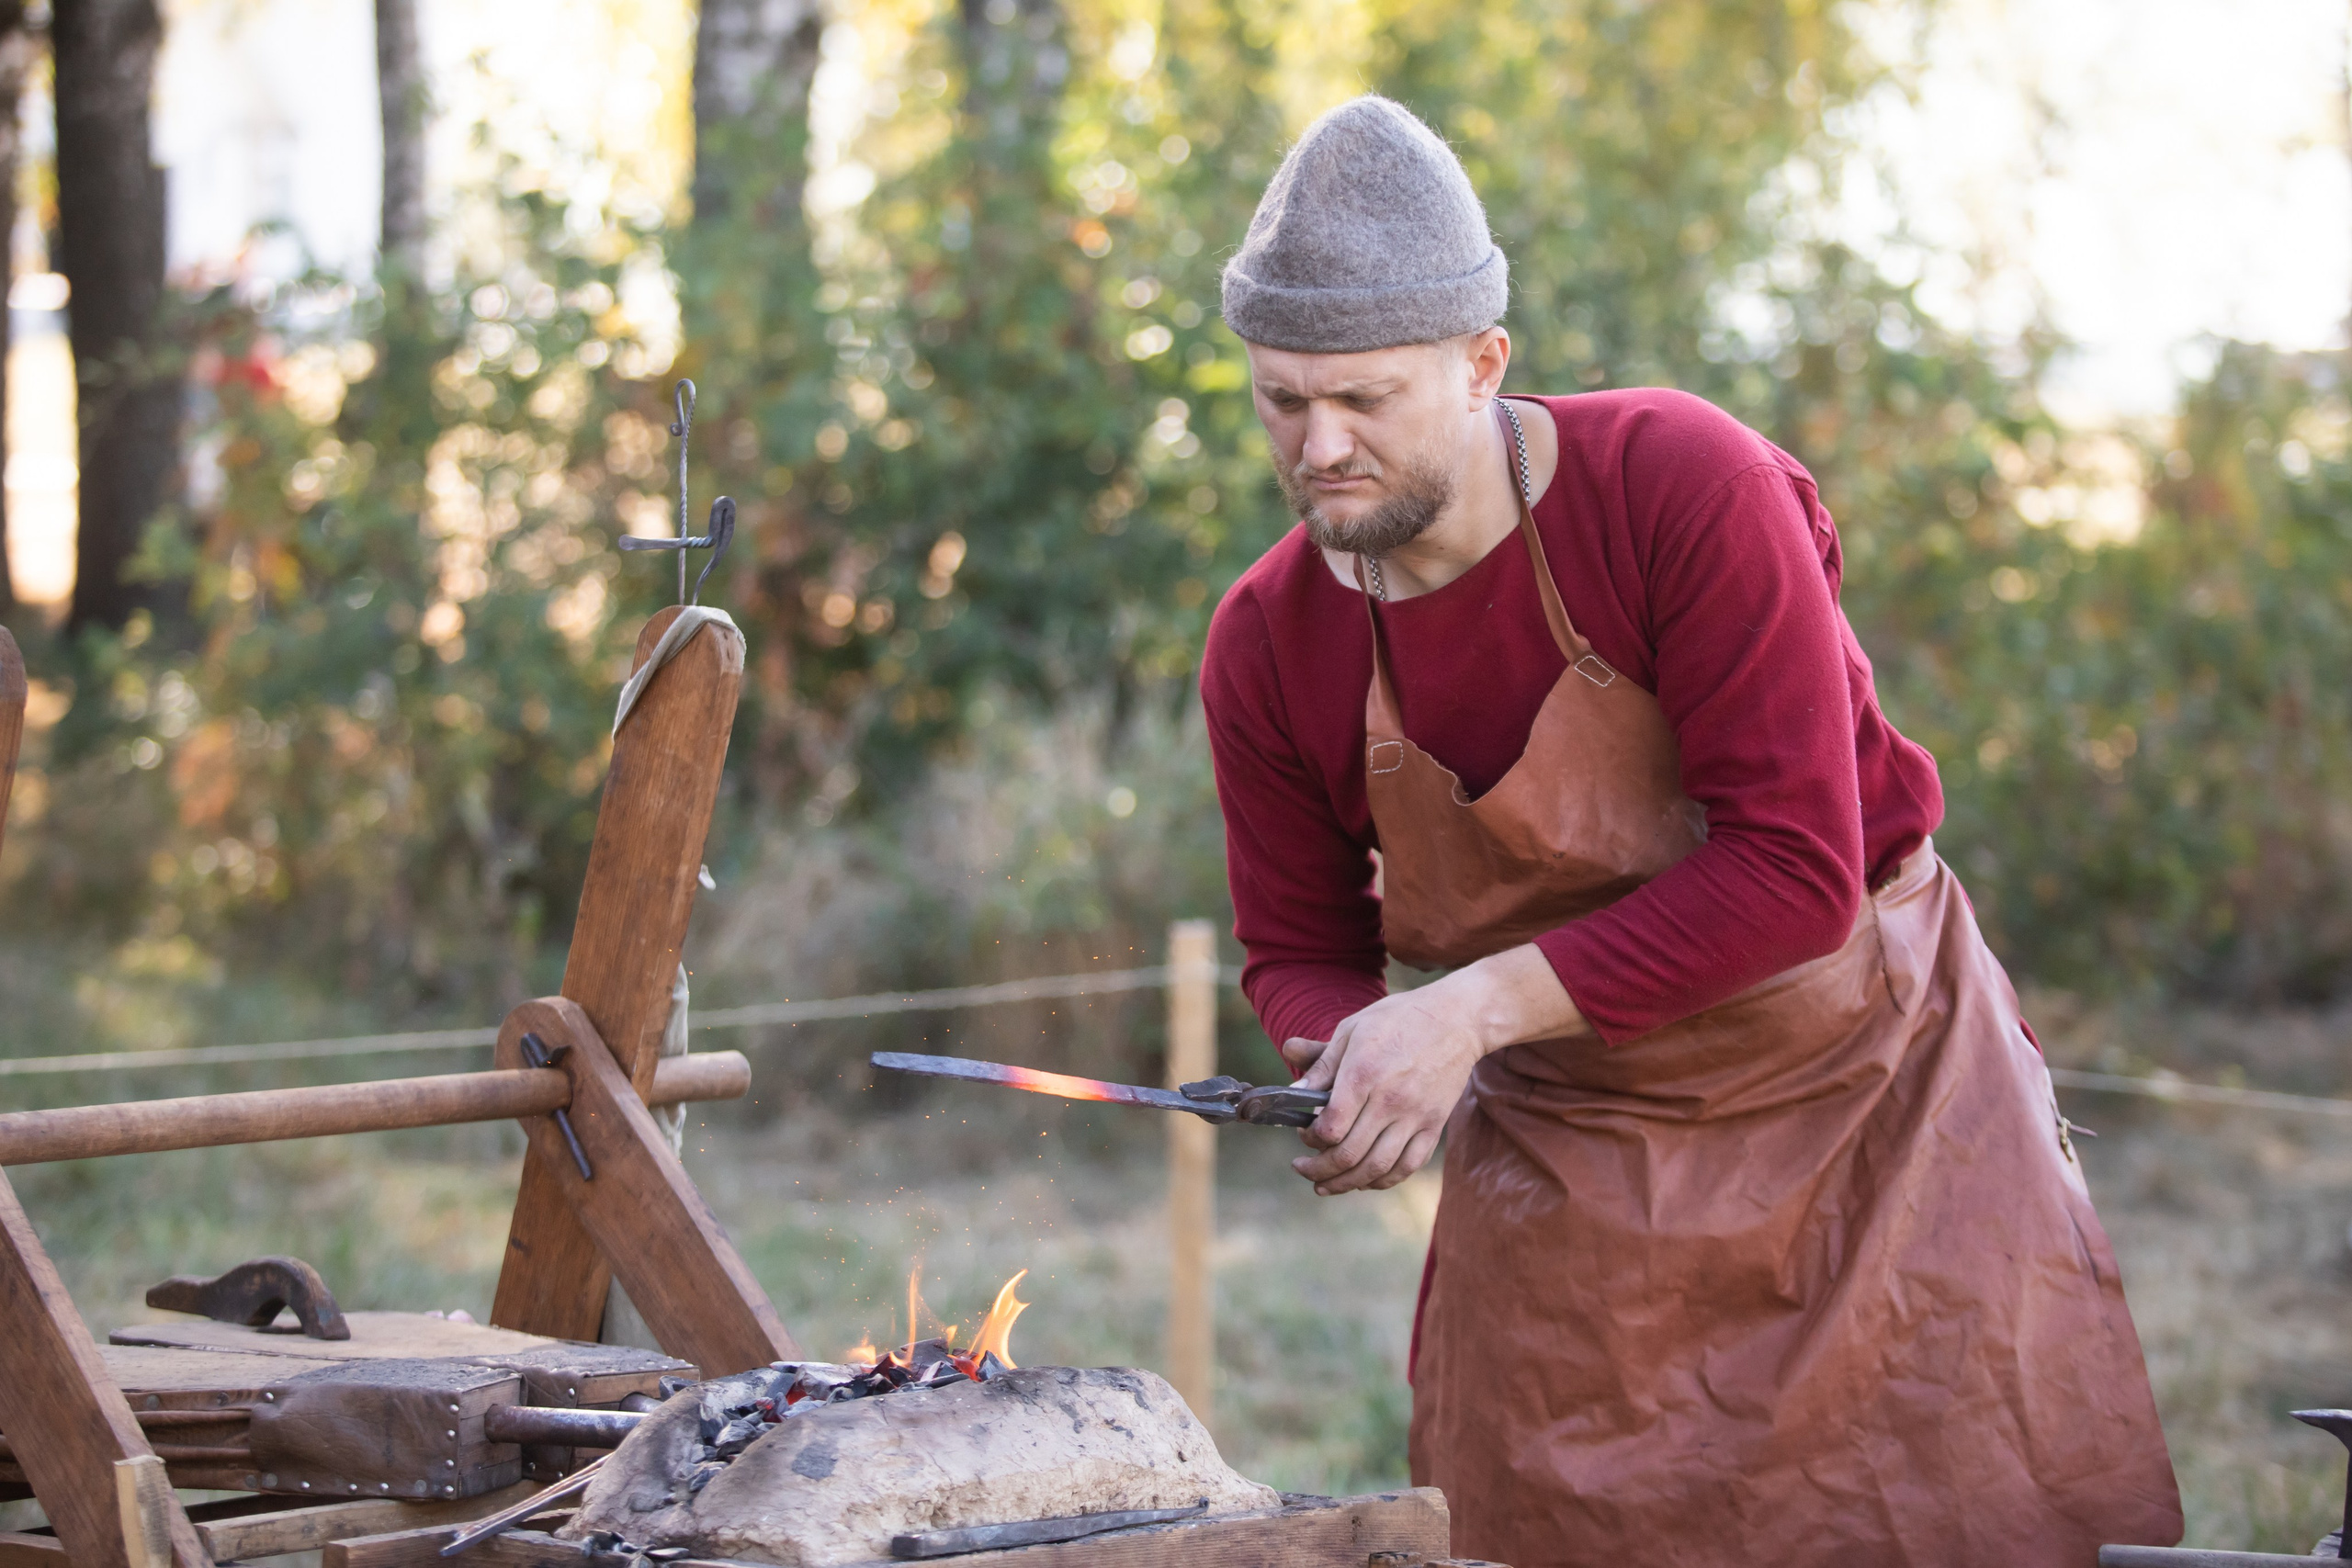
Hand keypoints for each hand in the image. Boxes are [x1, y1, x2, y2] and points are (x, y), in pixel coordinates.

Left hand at [1288, 945, 1587, 1194]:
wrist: (1457, 1019)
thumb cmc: (1398, 1019)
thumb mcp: (1352, 1029)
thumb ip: (1321, 1064)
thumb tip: (1294, 1094)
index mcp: (1363, 1074)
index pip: (1330, 1127)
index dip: (1311, 1138)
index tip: (1304, 1134)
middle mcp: (1390, 1100)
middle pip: (1349, 1155)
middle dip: (1319, 1169)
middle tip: (1303, 1168)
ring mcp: (1415, 1116)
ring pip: (1377, 1168)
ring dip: (1346, 1184)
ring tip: (1325, 1185)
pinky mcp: (1434, 1125)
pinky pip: (1408, 1166)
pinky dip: (1383, 1180)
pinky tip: (1365, 1180)